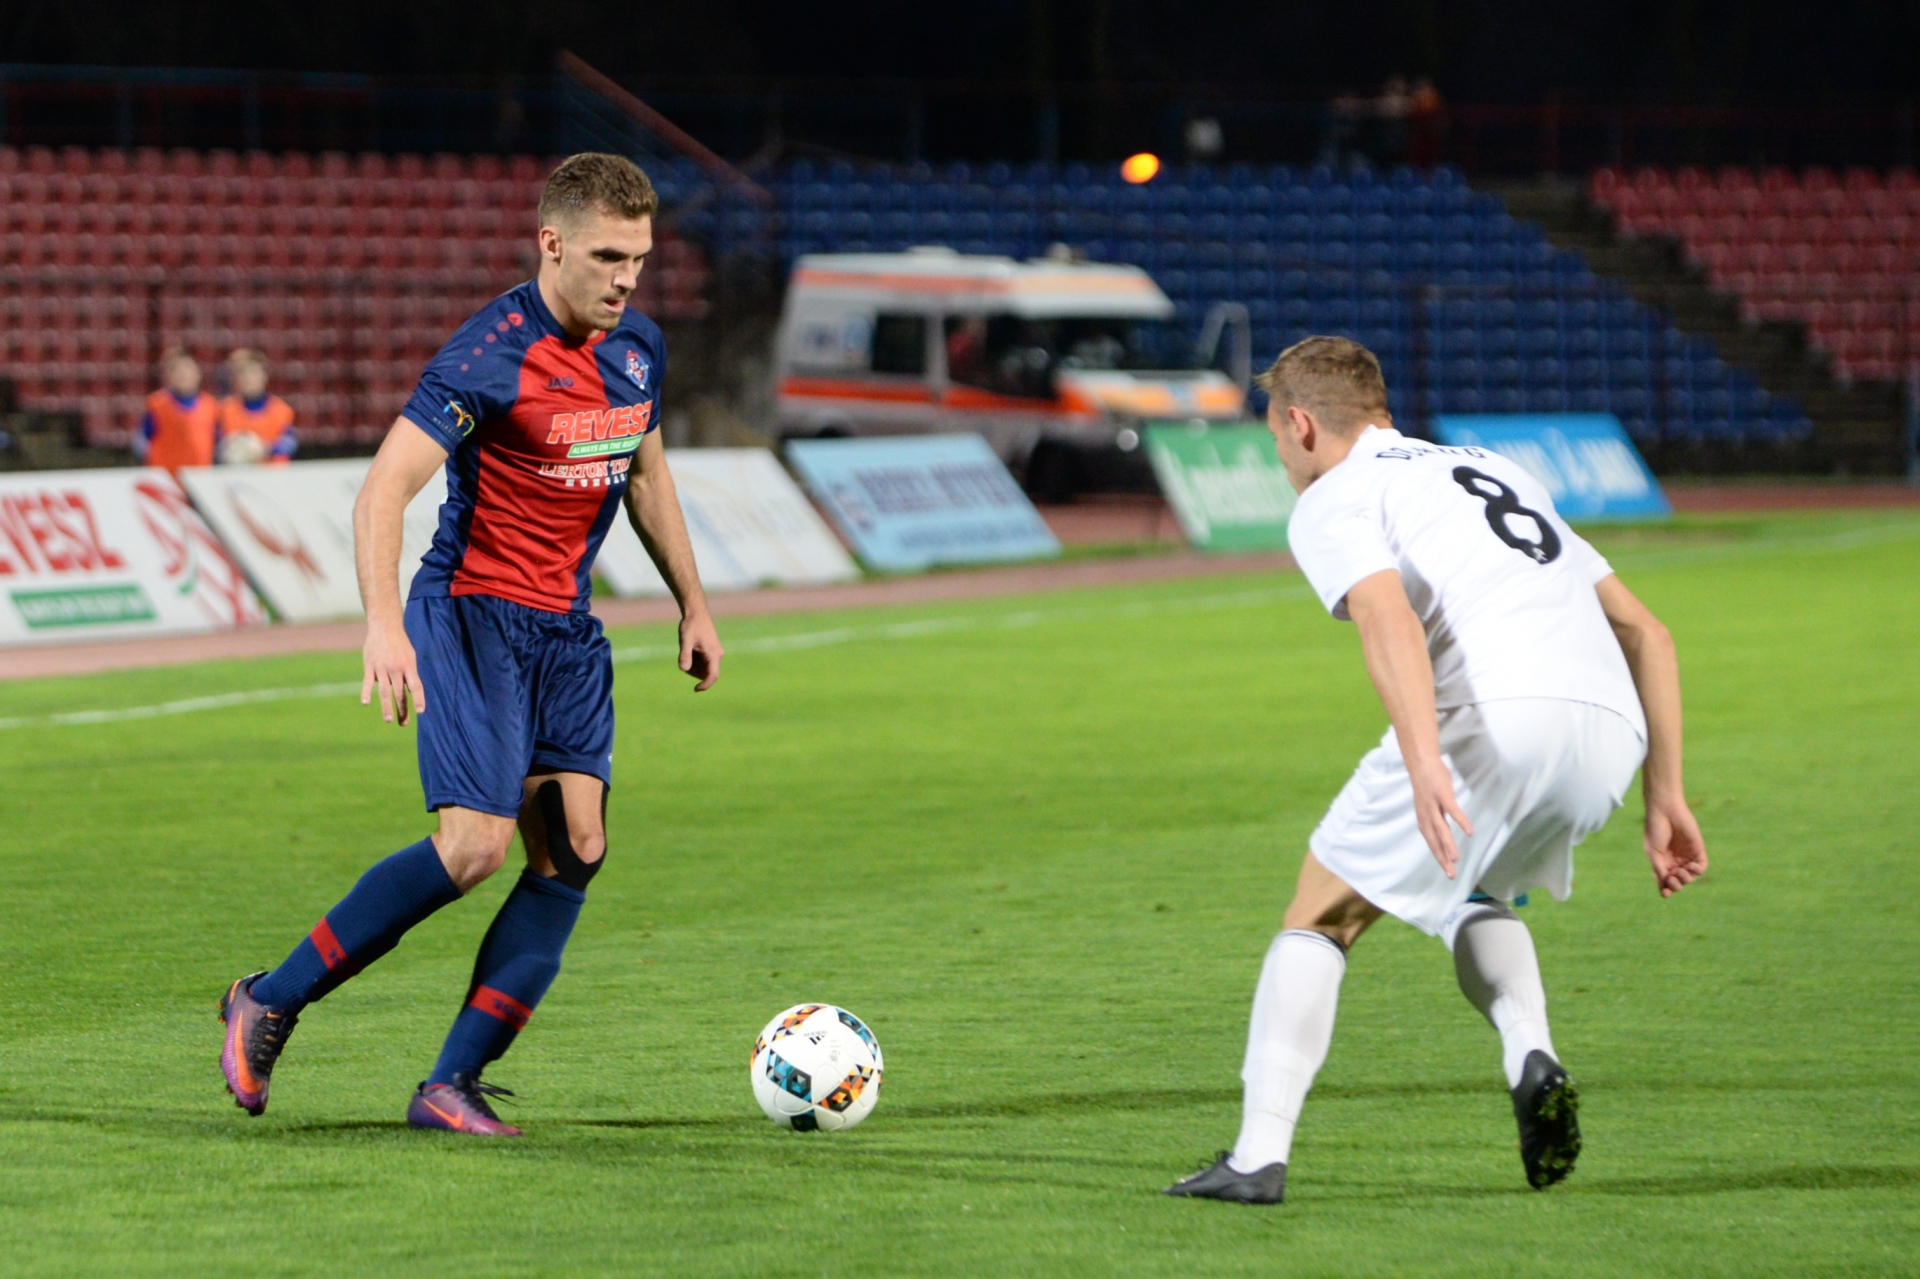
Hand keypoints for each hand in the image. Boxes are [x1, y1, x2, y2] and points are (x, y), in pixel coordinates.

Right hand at [361, 616, 424, 724]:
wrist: (385, 626)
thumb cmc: (400, 644)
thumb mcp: (411, 656)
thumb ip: (410, 674)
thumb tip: (410, 692)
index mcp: (409, 666)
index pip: (416, 686)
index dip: (418, 699)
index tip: (420, 711)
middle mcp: (396, 668)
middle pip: (400, 693)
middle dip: (402, 710)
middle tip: (403, 723)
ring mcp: (382, 668)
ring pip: (384, 691)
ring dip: (386, 707)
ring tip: (388, 720)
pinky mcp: (370, 665)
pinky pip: (368, 682)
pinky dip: (366, 692)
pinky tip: (366, 703)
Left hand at [679, 609, 723, 690]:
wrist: (696, 612)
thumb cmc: (691, 625)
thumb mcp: (685, 640)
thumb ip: (685, 655)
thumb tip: (684, 669)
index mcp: (714, 654)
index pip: (713, 675)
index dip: (705, 685)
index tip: (695, 689)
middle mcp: (717, 655)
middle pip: (706, 673)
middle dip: (693, 670)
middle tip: (683, 656)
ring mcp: (715, 654)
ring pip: (703, 669)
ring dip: (693, 665)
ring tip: (687, 649)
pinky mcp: (711, 652)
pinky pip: (703, 663)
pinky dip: (694, 661)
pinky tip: (690, 648)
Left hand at [1410, 754, 1473, 878]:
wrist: (1422, 763)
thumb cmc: (1428, 785)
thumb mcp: (1430, 806)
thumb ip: (1437, 820)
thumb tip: (1444, 834)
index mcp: (1424, 820)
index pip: (1432, 843)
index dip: (1439, 857)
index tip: (1448, 872)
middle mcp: (1426, 815)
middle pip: (1434, 841)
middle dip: (1442, 859)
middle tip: (1451, 875)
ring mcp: (1434, 805)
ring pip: (1441, 829)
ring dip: (1448, 845)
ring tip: (1455, 860)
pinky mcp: (1443, 795)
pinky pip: (1453, 811)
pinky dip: (1460, 821)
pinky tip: (1469, 832)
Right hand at [1644, 790, 1706, 896]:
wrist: (1665, 811)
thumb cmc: (1655, 829)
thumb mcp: (1653, 852)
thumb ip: (1659, 868)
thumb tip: (1666, 883)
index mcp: (1661, 861)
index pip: (1664, 880)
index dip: (1665, 889)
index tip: (1665, 894)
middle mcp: (1674, 860)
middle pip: (1678, 881)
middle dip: (1675, 885)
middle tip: (1672, 879)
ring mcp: (1686, 855)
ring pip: (1690, 877)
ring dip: (1686, 879)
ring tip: (1681, 872)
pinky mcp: (1697, 849)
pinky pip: (1701, 867)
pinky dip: (1697, 871)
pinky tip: (1691, 867)